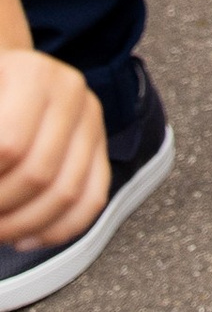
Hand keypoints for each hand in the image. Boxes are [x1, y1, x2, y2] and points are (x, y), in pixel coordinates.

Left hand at [0, 46, 108, 251]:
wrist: (7, 76)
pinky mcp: (101, 146)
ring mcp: (91, 120)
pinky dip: (57, 230)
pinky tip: (25, 237)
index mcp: (33, 74)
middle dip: (2, 209)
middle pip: (38, 174)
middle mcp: (71, 92)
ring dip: (23, 225)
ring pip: (66, 193)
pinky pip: (91, 199)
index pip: (9, 146)